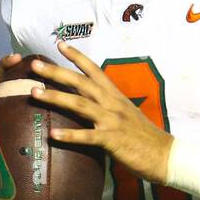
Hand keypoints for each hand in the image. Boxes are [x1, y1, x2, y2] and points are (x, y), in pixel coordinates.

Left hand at [29, 40, 173, 183]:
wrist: (165, 155)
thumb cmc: (144, 137)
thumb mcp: (126, 114)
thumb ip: (108, 106)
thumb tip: (89, 103)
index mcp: (115, 96)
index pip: (94, 70)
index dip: (77, 56)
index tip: (59, 44)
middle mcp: (112, 104)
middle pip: (81, 83)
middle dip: (56, 72)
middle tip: (34, 65)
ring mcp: (112, 121)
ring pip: (80, 105)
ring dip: (55, 97)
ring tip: (34, 93)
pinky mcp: (113, 140)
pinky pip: (88, 137)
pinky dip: (70, 135)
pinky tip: (53, 135)